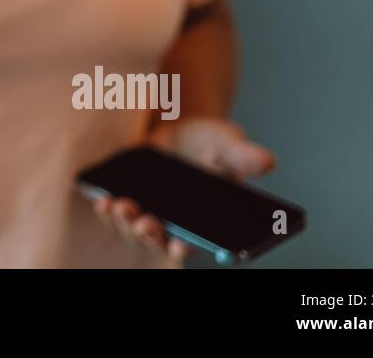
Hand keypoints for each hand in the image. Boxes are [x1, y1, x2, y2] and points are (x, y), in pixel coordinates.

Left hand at [91, 116, 276, 262]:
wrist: (173, 124)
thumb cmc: (205, 139)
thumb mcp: (224, 141)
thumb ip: (242, 153)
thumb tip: (268, 160)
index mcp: (204, 219)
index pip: (195, 242)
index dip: (185, 247)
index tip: (179, 245)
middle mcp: (175, 223)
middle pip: (159, 240)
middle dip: (150, 235)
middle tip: (145, 222)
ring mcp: (148, 213)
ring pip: (134, 230)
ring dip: (126, 223)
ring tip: (120, 206)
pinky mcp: (127, 200)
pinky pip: (115, 214)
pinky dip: (108, 210)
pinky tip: (103, 200)